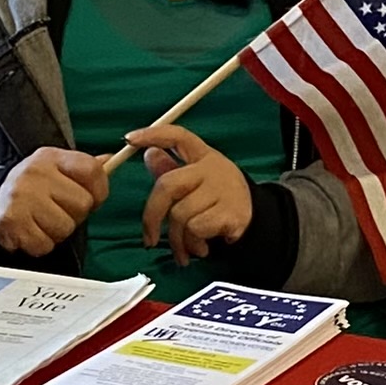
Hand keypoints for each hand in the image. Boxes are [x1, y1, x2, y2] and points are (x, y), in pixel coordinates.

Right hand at [0, 146, 108, 255]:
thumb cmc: (35, 187)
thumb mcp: (57, 168)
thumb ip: (85, 168)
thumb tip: (110, 160)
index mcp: (51, 157)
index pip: (93, 171)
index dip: (100, 191)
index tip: (92, 199)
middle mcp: (36, 173)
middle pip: (82, 204)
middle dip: (75, 215)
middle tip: (59, 211)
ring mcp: (22, 196)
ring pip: (65, 228)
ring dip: (58, 232)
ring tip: (44, 221)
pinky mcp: (12, 220)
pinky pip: (44, 244)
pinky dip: (41, 244)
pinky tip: (32, 231)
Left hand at [125, 124, 256, 265]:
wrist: (256, 219)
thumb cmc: (216, 197)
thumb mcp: (196, 180)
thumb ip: (171, 170)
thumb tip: (147, 154)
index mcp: (202, 155)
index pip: (178, 136)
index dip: (153, 134)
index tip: (129, 139)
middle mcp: (212, 168)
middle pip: (168, 185)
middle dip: (151, 217)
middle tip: (149, 240)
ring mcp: (223, 190)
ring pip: (180, 214)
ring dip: (176, 239)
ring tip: (184, 249)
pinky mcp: (231, 213)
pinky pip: (196, 229)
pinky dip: (192, 244)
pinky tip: (200, 248)